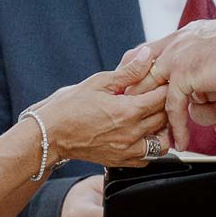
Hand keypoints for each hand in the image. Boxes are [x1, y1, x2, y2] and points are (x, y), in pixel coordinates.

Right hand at [35, 48, 169, 166]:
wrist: (50, 134)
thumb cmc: (69, 106)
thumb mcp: (99, 82)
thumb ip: (128, 71)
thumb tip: (148, 56)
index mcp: (128, 110)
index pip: (162, 97)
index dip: (164, 86)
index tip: (161, 80)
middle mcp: (132, 133)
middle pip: (164, 118)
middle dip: (165, 105)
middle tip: (157, 95)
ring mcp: (127, 150)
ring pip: (162, 142)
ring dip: (161, 129)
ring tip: (151, 117)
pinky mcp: (121, 161)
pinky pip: (147, 158)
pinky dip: (150, 147)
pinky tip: (141, 135)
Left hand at [124, 19, 215, 149]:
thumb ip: (205, 67)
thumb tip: (202, 91)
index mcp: (185, 35)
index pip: (147, 51)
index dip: (136, 70)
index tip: (130, 90)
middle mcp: (178, 42)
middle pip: (140, 68)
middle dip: (133, 93)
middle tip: (130, 116)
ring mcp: (178, 56)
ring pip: (153, 89)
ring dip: (151, 114)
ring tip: (153, 134)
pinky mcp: (184, 72)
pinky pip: (173, 106)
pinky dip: (176, 127)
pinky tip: (180, 141)